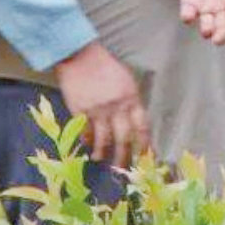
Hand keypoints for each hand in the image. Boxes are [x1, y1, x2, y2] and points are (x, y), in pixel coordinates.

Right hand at [55, 42, 150, 167]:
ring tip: (101, 160)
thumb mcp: (125, 80)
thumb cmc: (105, 66)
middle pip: (124, 138)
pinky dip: (87, 141)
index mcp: (131, 97)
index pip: (142, 127)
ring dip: (103, 153)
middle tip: (123, 169)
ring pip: (103, 140)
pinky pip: (85, 132)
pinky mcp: (80, 110)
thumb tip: (134, 125)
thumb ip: (131, 101)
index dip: (144, 145)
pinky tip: (88, 146)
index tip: (145, 157)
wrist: (79, 56)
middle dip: (124, 157)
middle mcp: (116, 106)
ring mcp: (97, 110)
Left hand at [175, 0, 224, 45]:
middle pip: (223, 27)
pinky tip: (188, 16)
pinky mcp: (189, 2)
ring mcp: (204, 6)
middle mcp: (221, 8)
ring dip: (206, 29)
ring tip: (206, 31)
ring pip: (207, 24)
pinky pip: (188, 14)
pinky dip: (187, 17)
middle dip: (221, 35)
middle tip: (217, 40)